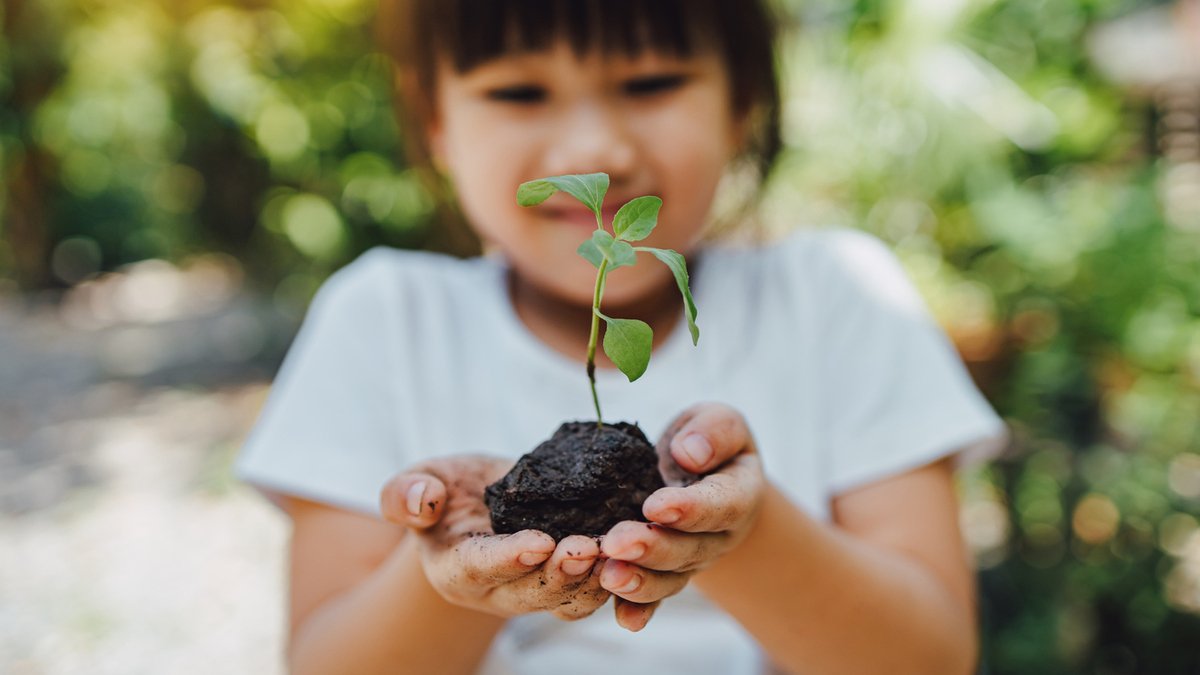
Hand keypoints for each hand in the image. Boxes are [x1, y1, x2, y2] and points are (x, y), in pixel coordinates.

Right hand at [380, 455, 610, 620]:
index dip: (509, 558)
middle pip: (530, 593)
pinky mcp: (566, 585)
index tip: (538, 543)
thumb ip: (405, 493)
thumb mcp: (417, 481)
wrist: (479, 503)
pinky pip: (594, 592)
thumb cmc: (445, 491)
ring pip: (568, 601)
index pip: (480, 567)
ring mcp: (534, 593)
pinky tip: (637, 550)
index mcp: (455, 569)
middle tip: (588, 548)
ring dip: (595, 581)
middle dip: (560, 574)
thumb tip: (421, 501)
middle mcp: (496, 592)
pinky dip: (617, 577)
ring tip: (619, 552)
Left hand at [599, 403, 765, 630]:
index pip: (720, 505)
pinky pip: (655, 597)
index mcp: (738, 494)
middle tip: (617, 543)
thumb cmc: (708, 442)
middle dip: (653, 548)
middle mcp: (718, 536)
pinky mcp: (667, 573)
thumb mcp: (721, 421)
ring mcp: (692, 560)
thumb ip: (714, 431)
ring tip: (609, 576)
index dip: (690, 509)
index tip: (655, 506)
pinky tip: (623, 619)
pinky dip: (639, 609)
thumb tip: (690, 453)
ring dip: (640, 581)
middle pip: (689, 549)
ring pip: (670, 577)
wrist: (703, 474)